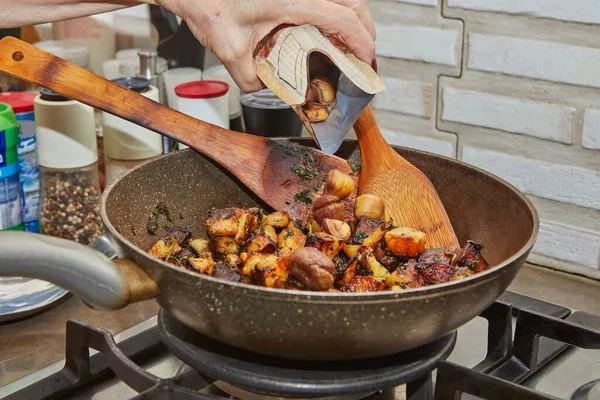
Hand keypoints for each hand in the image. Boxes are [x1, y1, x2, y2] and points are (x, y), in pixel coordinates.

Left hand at [168, 0, 375, 92]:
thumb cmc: (207, 5)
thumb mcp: (229, 50)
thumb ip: (250, 78)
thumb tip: (264, 88)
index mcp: (291, 1)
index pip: (343, 18)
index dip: (361, 41)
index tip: (366, 59)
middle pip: (353, 1)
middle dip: (365, 27)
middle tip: (364, 52)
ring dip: (352, 14)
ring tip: (350, 38)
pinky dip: (334, 7)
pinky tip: (327, 24)